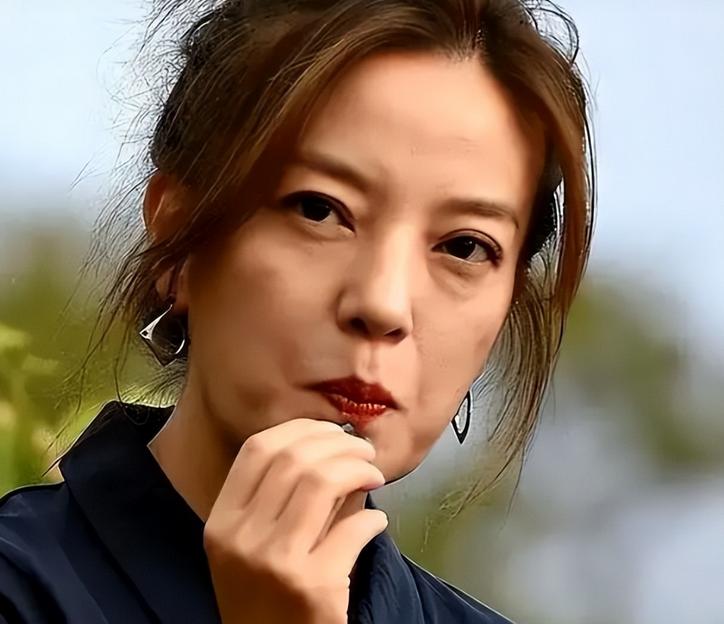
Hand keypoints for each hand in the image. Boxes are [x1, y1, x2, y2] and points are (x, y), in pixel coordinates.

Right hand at [203, 418, 387, 623]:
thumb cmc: (266, 599)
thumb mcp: (253, 548)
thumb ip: (285, 499)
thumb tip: (335, 448)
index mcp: (222, 523)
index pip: (257, 450)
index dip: (299, 429)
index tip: (329, 432)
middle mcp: (242, 539)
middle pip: (293, 458)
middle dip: (338, 443)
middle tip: (362, 451)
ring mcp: (276, 563)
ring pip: (321, 482)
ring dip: (358, 469)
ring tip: (373, 476)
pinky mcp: (314, 587)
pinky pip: (353, 529)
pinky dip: (372, 518)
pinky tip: (376, 522)